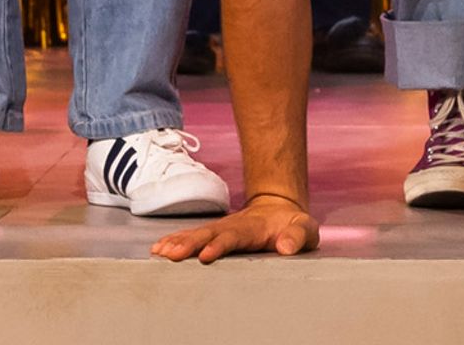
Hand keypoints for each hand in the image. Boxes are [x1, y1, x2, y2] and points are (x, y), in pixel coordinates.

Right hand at [151, 193, 313, 263]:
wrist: (279, 208)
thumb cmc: (292, 224)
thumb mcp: (304, 228)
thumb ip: (298, 236)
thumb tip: (286, 248)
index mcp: (252, 228)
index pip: (233, 237)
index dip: (220, 245)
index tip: (206, 255)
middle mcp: (231, 227)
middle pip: (207, 234)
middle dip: (189, 244)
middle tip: (171, 254)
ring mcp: (220, 228)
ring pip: (196, 234)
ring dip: (177, 242)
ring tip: (159, 252)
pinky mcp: (213, 233)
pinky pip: (192, 236)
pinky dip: (175, 241)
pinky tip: (159, 249)